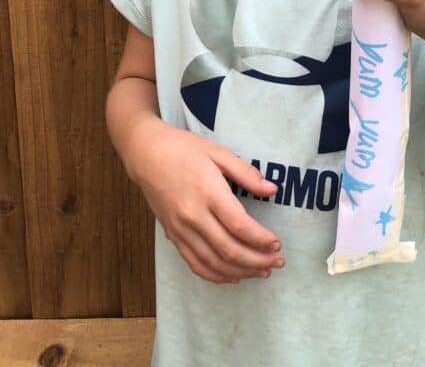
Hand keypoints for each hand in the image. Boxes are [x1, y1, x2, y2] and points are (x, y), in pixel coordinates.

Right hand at [127, 118, 284, 283]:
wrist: (146, 155)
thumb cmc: (184, 149)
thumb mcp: (218, 152)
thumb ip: (246, 173)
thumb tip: (272, 189)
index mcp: (208, 192)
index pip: (239, 226)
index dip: (261, 240)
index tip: (278, 243)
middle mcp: (193, 216)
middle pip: (229, 250)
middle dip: (257, 260)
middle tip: (278, 262)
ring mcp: (181, 230)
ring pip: (213, 262)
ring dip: (240, 271)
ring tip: (262, 272)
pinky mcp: (173, 236)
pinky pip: (195, 264)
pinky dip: (216, 275)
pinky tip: (233, 275)